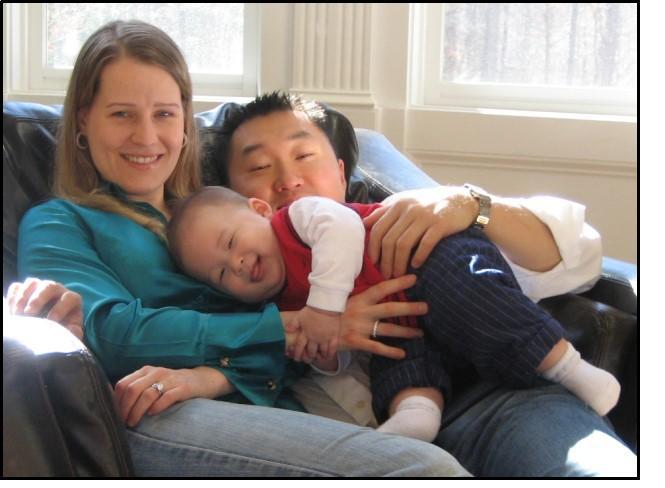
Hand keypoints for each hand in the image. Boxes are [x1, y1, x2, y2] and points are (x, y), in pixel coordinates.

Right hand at [6, 277, 83, 340]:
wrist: (48, 328)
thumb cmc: (63, 329)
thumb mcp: (70, 332)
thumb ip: (74, 332)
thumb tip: (72, 330)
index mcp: (72, 299)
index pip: (70, 298)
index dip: (61, 308)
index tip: (50, 321)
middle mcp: (57, 290)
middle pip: (51, 286)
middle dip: (39, 299)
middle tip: (29, 314)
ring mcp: (40, 287)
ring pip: (33, 283)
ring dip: (24, 297)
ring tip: (18, 313)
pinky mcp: (25, 289)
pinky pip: (17, 286)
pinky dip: (13, 297)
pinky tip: (12, 311)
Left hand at [114, 365, 234, 426]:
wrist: (202, 380)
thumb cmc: (173, 385)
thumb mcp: (153, 382)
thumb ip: (137, 389)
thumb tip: (115, 406)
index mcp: (146, 371)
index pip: (123, 384)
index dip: (116, 401)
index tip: (115, 416)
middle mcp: (157, 372)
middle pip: (133, 390)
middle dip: (125, 408)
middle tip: (124, 422)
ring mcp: (171, 379)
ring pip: (147, 394)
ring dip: (137, 411)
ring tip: (134, 423)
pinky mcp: (184, 388)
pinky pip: (167, 397)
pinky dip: (157, 407)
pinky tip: (152, 414)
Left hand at [286, 306, 339, 362]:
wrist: (326, 306)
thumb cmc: (312, 310)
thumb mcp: (299, 316)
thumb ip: (293, 324)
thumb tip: (287, 330)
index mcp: (305, 334)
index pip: (300, 347)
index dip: (297, 354)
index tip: (296, 358)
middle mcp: (315, 339)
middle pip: (311, 352)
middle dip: (309, 357)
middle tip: (308, 359)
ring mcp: (325, 339)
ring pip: (322, 352)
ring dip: (320, 356)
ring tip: (319, 358)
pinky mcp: (333, 336)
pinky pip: (332, 348)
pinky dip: (330, 353)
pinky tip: (329, 356)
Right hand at [339, 274, 426, 358]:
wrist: (313, 327)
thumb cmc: (333, 312)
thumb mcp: (347, 299)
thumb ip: (364, 297)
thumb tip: (382, 290)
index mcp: (360, 299)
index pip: (381, 288)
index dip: (397, 283)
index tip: (414, 278)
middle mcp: (362, 312)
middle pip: (389, 309)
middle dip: (409, 308)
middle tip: (426, 307)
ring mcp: (359, 327)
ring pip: (386, 329)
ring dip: (405, 331)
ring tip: (420, 333)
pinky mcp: (355, 342)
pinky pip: (376, 347)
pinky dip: (389, 351)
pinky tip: (402, 354)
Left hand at [364, 187, 476, 277]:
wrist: (460, 199)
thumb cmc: (429, 203)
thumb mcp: (405, 201)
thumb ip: (385, 211)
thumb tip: (364, 222)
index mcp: (397, 204)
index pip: (378, 229)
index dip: (373, 248)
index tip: (374, 263)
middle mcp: (409, 209)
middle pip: (389, 240)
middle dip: (385, 261)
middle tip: (386, 274)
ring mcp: (425, 216)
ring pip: (404, 245)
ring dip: (399, 263)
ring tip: (398, 275)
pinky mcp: (440, 224)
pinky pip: (425, 244)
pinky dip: (418, 257)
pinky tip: (416, 266)